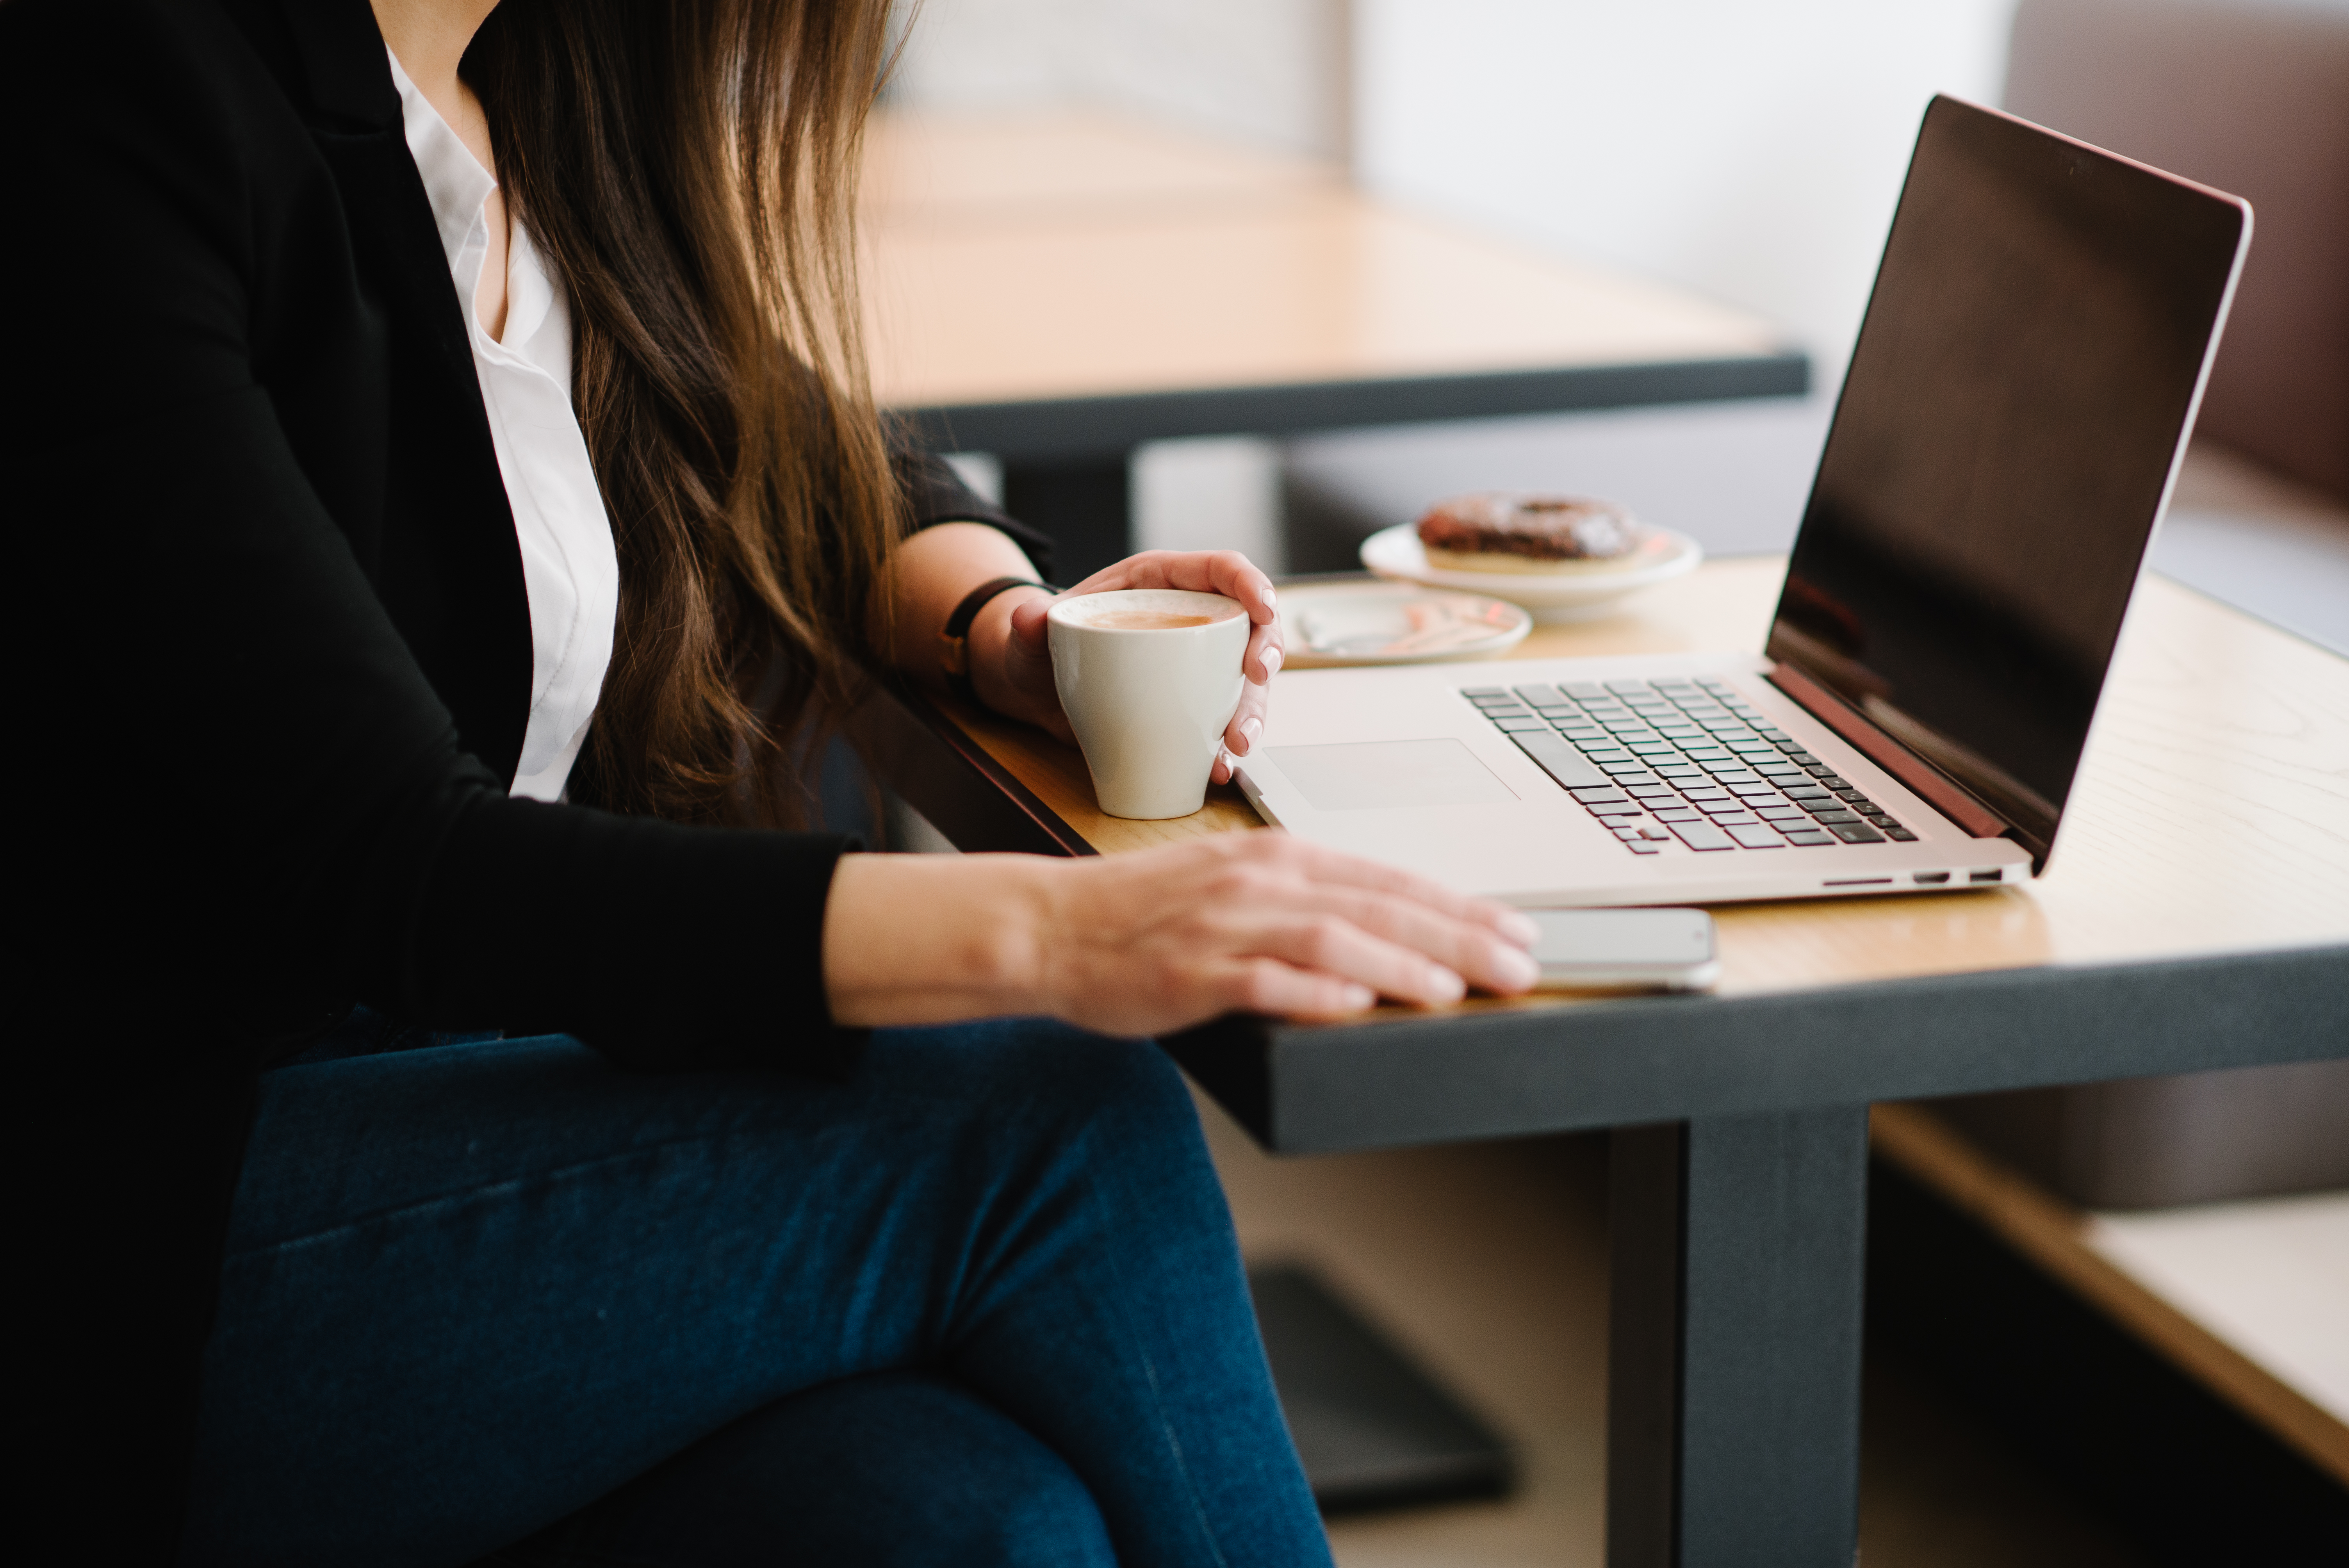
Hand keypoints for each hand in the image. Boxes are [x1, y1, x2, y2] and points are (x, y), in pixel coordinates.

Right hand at [823, 832, 1542, 1032]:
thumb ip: (1303, 907)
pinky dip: (1314, 994)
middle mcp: (1259, 883)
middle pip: (1378, 907)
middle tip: (1520, 964)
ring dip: (1401, 964)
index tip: (1516, 930)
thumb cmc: (1142, 915)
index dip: (1460, 907)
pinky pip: (1263, 981)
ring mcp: (1225, 926)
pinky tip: (1355, 1007)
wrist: (1051, 926)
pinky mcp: (1192, 971)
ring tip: (1457, 988)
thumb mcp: (1233, 891)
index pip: (1387, 881)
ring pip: (1332, 941)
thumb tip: (1380, 936)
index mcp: (1276, 860)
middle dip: (1459, 936)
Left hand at [987, 550, 1281, 782]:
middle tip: (1256, 679)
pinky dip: (1226, 746)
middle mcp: (1188, 620)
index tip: (1264, 609)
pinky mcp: (1192, 704)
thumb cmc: (1047, 647)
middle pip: (1249, 625)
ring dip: (1252, 711)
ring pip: (1245, 681)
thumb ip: (1028, 623)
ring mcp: (1196, 664)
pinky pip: (1223, 721)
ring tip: (1237, 743)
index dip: (1250, 584)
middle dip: (1265, 652)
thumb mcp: (1033, 631)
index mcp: (1160, 582)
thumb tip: (1027, 618)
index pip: (1219, 569)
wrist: (1039, 690)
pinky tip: (1219, 767)